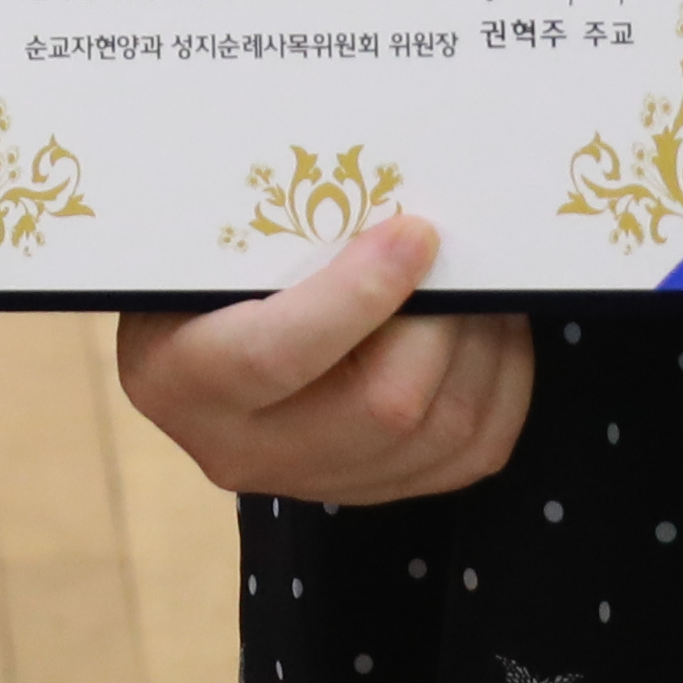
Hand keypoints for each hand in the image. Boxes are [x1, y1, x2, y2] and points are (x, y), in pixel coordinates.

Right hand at [116, 216, 532, 505]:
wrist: (194, 338)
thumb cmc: (201, 268)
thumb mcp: (206, 243)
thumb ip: (275, 228)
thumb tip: (389, 192)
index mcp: (181, 378)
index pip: (276, 356)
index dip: (358, 296)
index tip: (414, 232)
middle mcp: (243, 450)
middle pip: (381, 409)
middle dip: (445, 325)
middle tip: (463, 258)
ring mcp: (312, 481)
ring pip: (440, 436)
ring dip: (484, 350)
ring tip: (485, 285)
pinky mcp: (372, 489)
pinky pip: (468, 456)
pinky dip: (501, 386)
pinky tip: (490, 332)